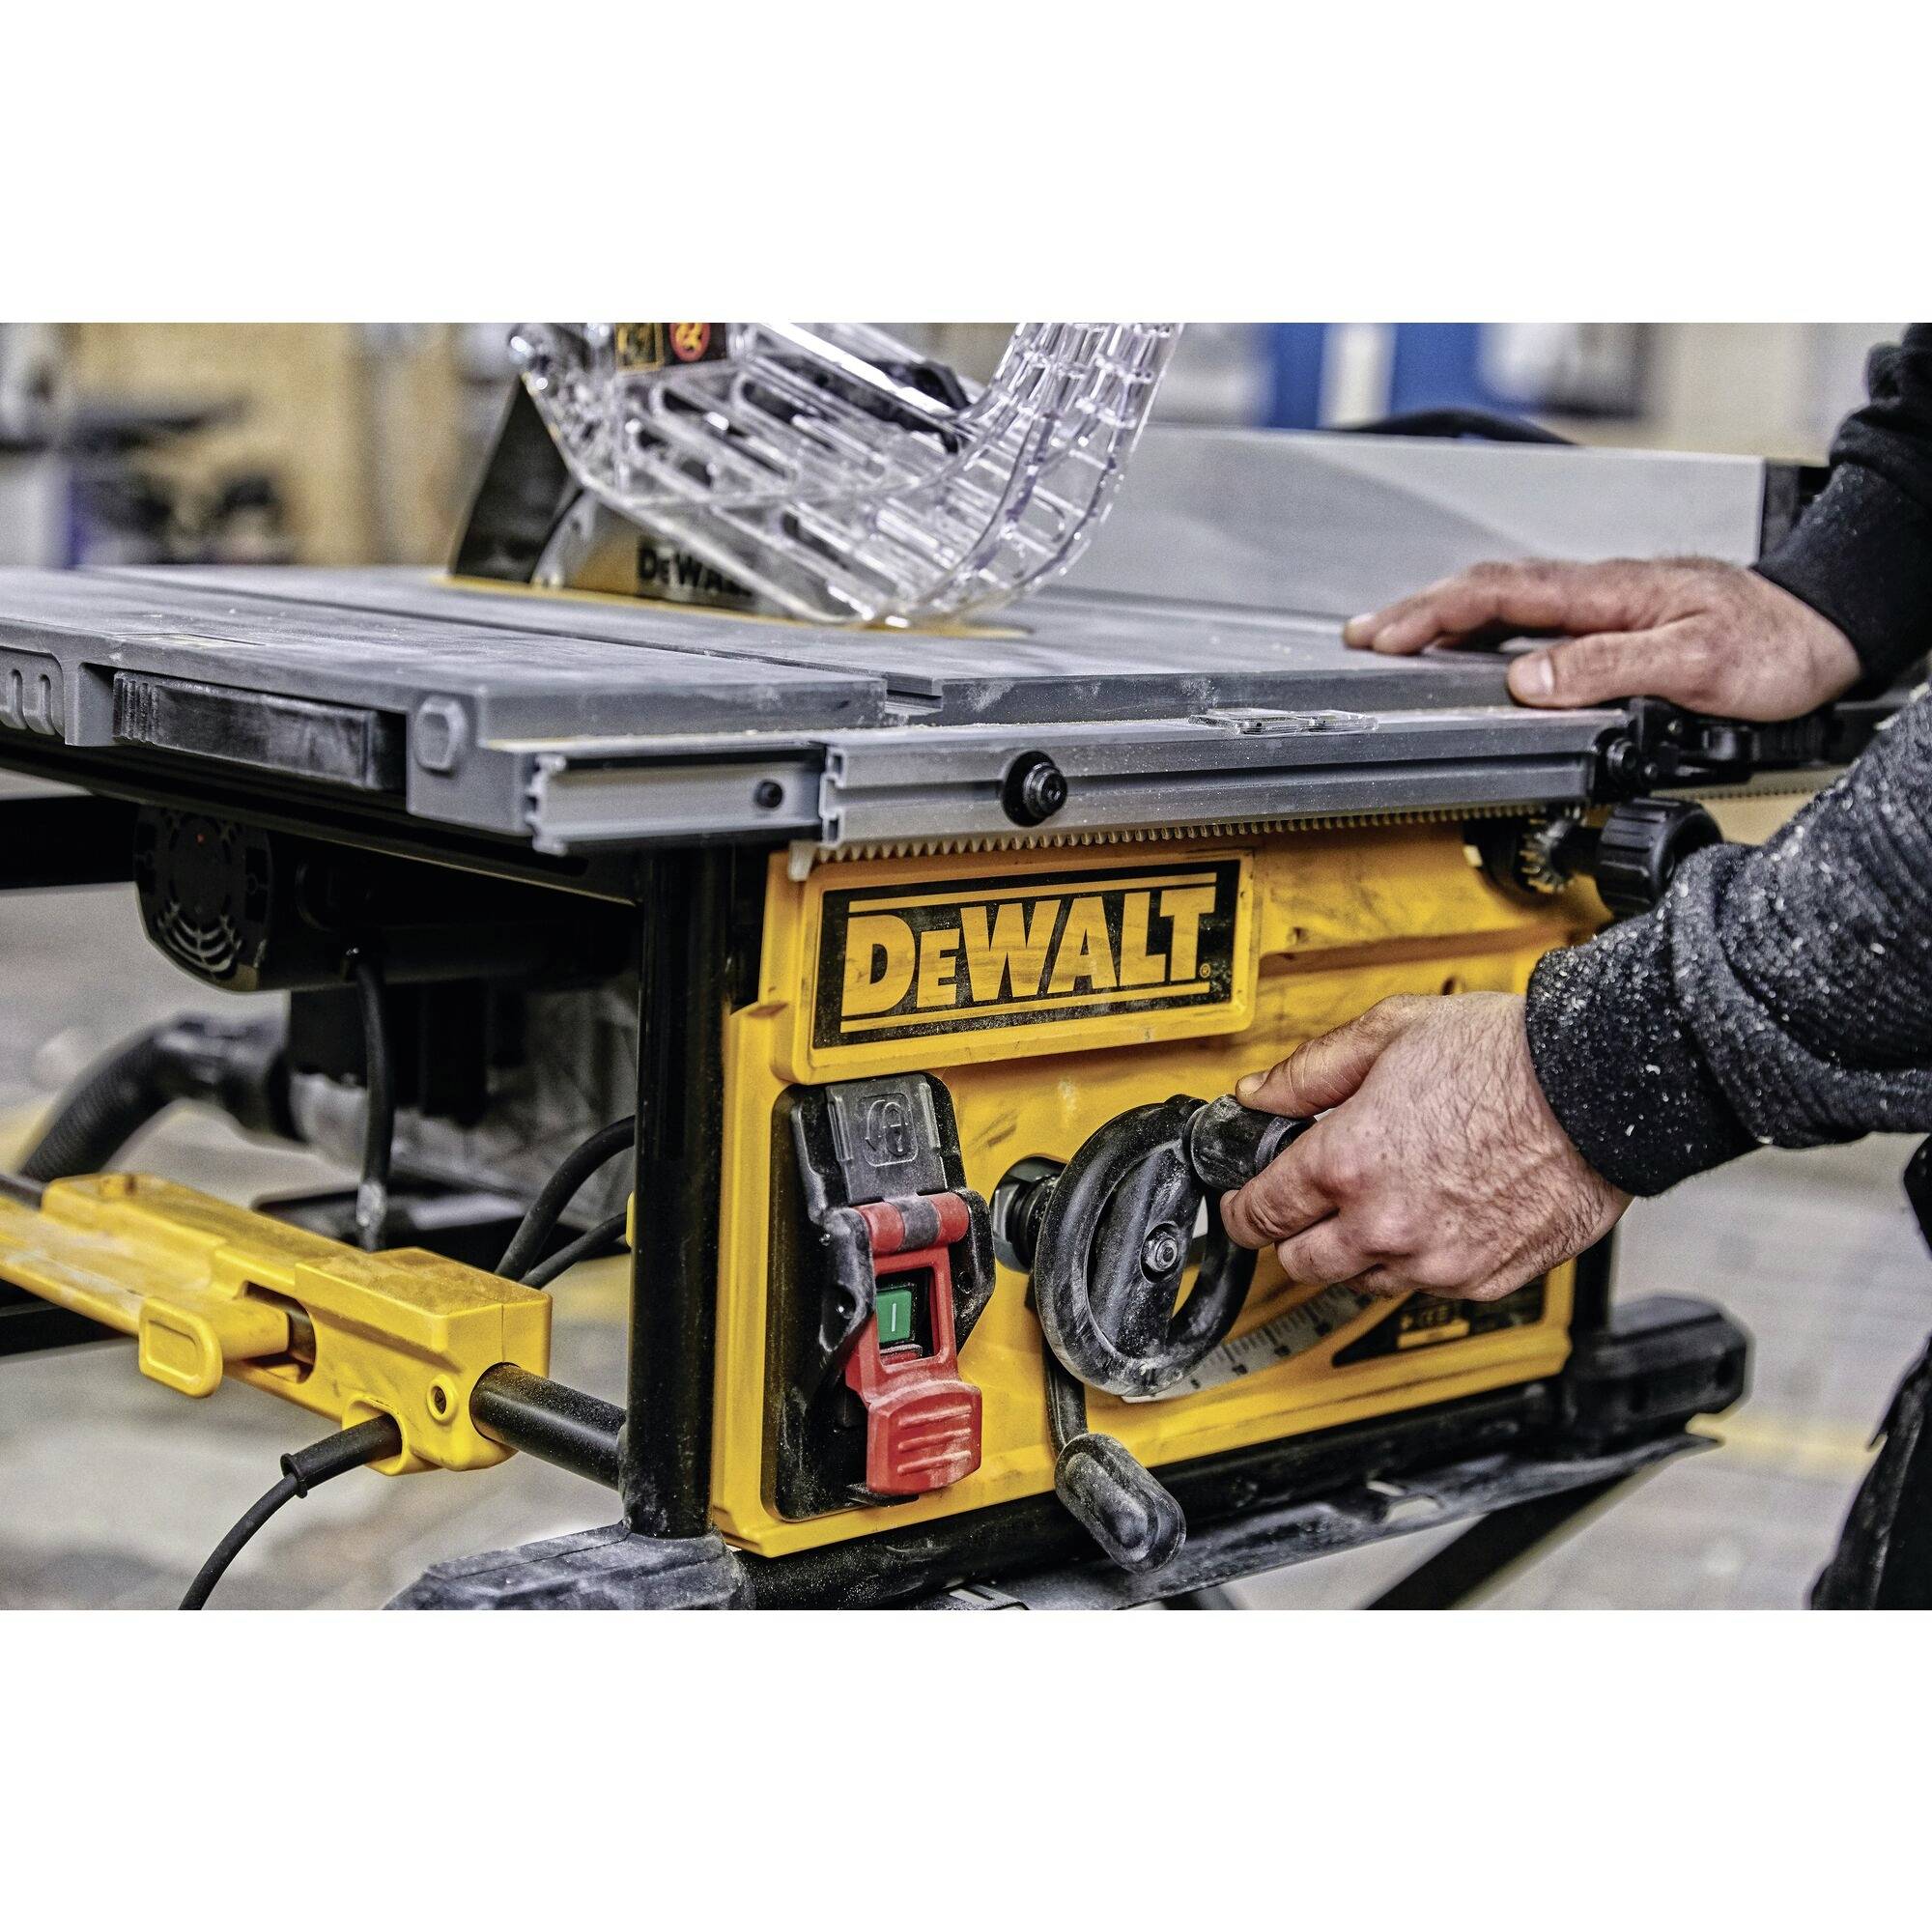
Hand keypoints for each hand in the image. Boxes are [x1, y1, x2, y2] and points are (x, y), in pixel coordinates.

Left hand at [1221, 993, 1628, 1301]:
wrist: (1599, 1088)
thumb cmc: (1507, 1055)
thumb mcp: (1388, 1033)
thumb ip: (1308, 1072)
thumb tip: (1260, 1094)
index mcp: (1346, 1164)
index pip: (1259, 1213)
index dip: (1241, 1206)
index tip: (1243, 1202)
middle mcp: (1384, 1224)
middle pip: (1299, 1262)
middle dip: (1293, 1233)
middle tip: (1306, 1202)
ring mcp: (1436, 1260)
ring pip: (1360, 1282)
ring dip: (1354, 1251)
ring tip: (1378, 1202)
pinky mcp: (1483, 1279)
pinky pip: (1425, 1287)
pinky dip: (1416, 1261)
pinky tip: (1430, 1215)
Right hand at [1342, 556, 1859, 722]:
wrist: (1824, 629)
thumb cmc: (1774, 644)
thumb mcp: (1695, 662)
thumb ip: (1608, 667)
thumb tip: (1530, 682)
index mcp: (1608, 594)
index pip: (1500, 594)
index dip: (1433, 615)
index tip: (1385, 638)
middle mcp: (1599, 593)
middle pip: (1488, 592)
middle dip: (1416, 612)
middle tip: (1363, 637)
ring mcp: (1604, 606)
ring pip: (1506, 604)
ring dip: (1444, 619)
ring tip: (1397, 640)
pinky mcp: (1615, 624)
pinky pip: (1532, 621)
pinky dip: (1484, 630)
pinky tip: (1472, 650)